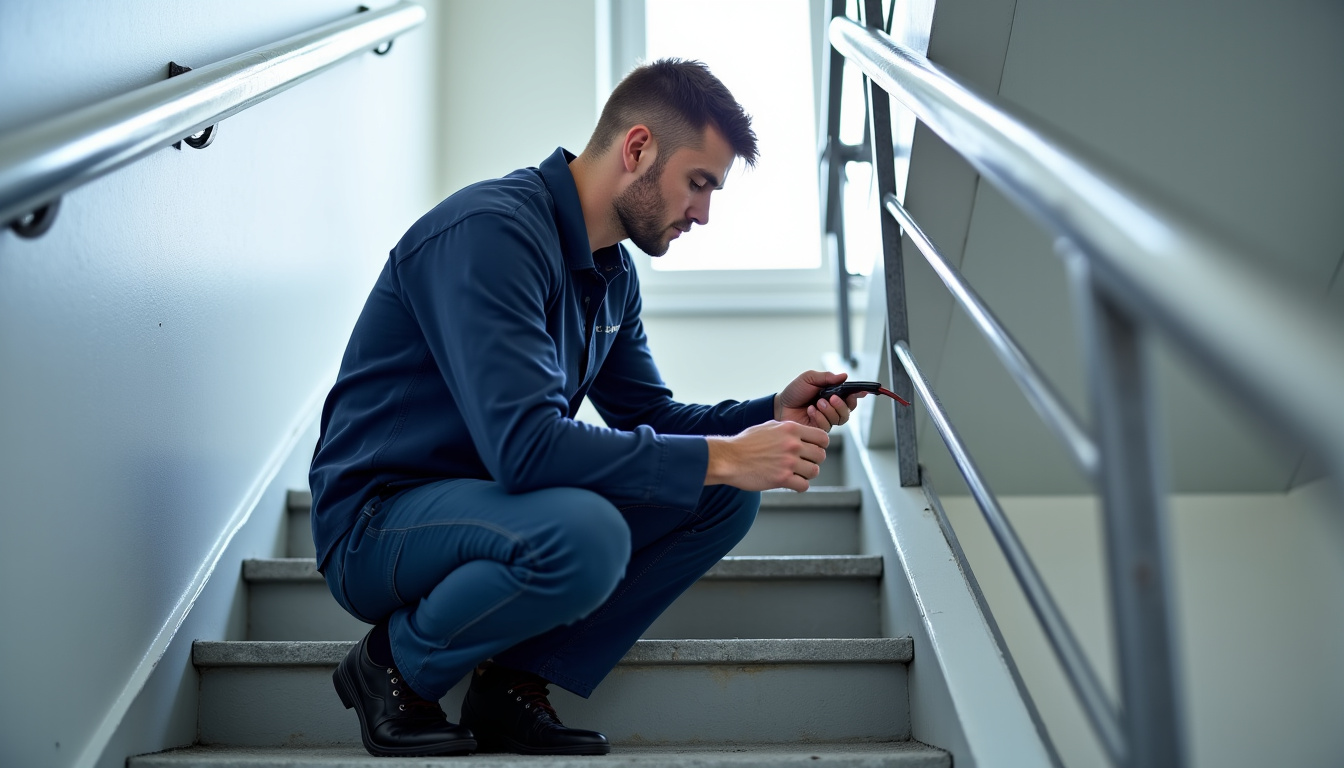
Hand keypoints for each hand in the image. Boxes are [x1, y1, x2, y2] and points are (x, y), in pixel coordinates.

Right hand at [705, 421, 829, 491]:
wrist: (728, 458)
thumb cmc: (745, 443)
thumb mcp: (768, 427)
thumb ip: (788, 430)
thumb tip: (803, 434)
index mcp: (791, 429)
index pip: (822, 437)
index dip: (820, 445)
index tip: (812, 450)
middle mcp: (792, 444)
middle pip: (820, 455)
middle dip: (813, 460)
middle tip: (802, 463)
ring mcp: (788, 462)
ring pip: (814, 471)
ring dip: (806, 474)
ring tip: (796, 473)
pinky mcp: (782, 479)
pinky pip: (803, 485)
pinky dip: (799, 486)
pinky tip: (790, 483)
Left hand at [774, 370, 865, 431]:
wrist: (781, 405)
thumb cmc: (795, 391)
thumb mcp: (809, 378)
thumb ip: (826, 377)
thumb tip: (844, 376)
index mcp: (833, 395)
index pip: (850, 397)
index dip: (858, 395)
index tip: (861, 392)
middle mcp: (832, 408)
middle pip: (848, 411)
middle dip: (842, 404)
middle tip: (831, 397)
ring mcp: (826, 420)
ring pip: (840, 419)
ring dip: (830, 410)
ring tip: (817, 403)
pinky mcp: (818, 430)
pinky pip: (827, 426)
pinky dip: (820, 417)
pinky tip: (810, 411)